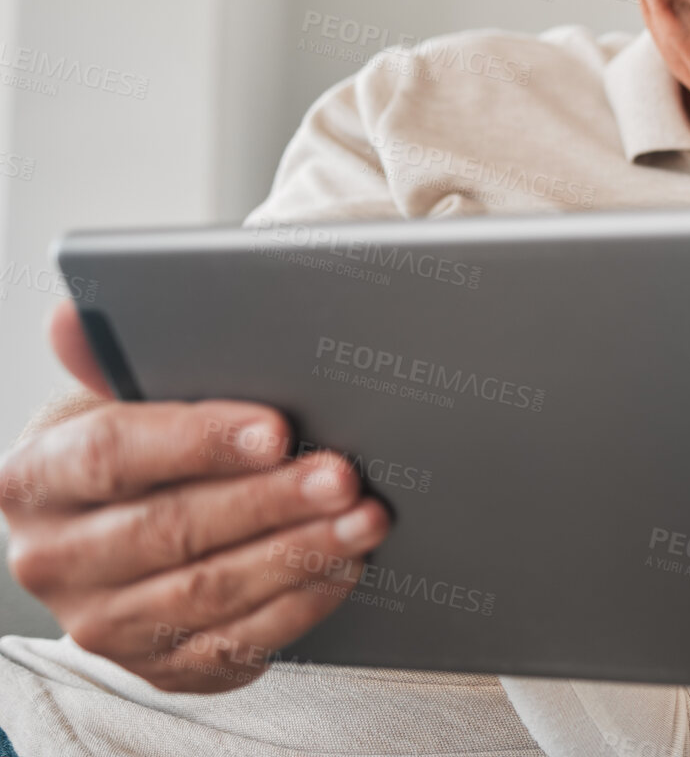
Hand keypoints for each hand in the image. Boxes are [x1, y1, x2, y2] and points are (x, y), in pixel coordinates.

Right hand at [0, 300, 390, 691]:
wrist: (116, 534)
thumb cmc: (131, 449)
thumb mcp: (111, 398)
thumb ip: (106, 357)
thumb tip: (73, 315)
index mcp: (33, 479)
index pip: (112, 454)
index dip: (198, 441)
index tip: (276, 429)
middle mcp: (54, 559)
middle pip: (171, 529)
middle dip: (270, 500)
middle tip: (343, 474)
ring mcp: (103, 623)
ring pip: (208, 592)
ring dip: (298, 553)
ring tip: (365, 519)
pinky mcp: (159, 665)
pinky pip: (234, 643)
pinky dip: (299, 604)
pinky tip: (345, 566)